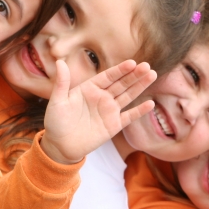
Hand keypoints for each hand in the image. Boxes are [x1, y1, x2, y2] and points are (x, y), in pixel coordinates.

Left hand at [42, 60, 156, 163]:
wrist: (60, 146)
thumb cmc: (56, 122)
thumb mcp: (57, 101)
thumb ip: (62, 82)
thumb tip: (59, 61)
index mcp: (90, 88)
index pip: (108, 76)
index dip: (120, 70)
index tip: (132, 63)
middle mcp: (102, 97)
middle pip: (122, 83)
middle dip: (134, 75)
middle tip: (147, 66)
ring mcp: (109, 111)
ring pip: (128, 96)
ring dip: (140, 86)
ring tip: (152, 75)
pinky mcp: (114, 125)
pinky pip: (129, 116)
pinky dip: (139, 111)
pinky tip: (150, 104)